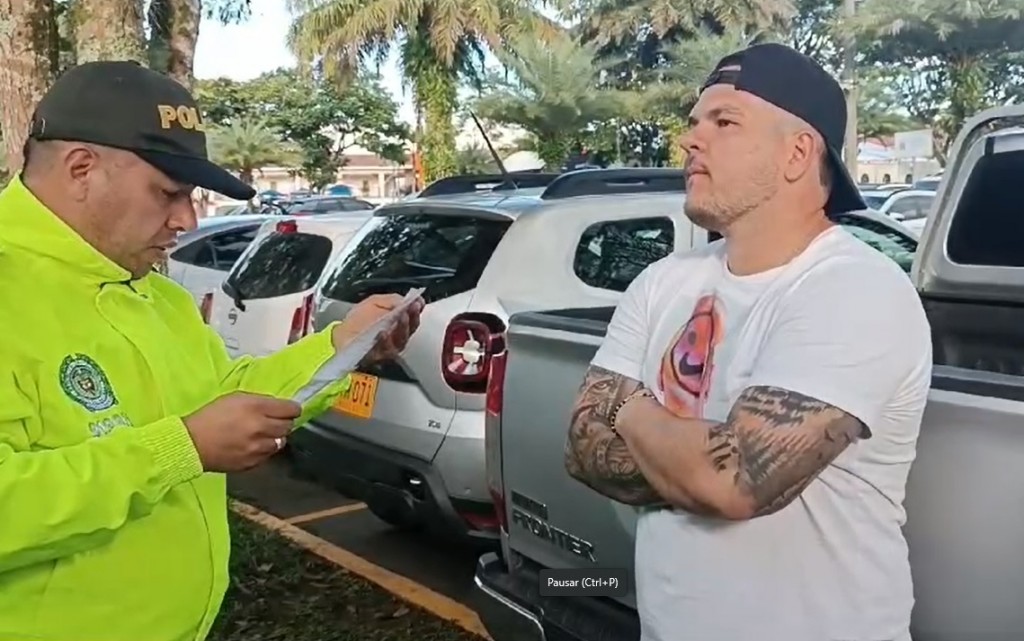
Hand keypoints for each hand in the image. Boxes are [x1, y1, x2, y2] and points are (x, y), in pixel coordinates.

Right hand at [183, 392, 301, 471]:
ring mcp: (258, 448)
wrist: (192, 444)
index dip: (291, 409)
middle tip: (274, 421)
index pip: (291, 409)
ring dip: (275, 437)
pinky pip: (268, 455)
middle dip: (284, 422)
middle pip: (288, 426)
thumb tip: (276, 407)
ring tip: (262, 434)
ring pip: (281, 442)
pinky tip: (253, 446)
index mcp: (257, 408)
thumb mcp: (235, 398)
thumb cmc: (211, 416)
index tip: (289, 410)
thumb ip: (259, 401)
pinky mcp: (253, 462)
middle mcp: (261, 428)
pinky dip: (265, 449)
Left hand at [332, 294, 424, 363]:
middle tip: (412, 308)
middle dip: (413, 316)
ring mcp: (390, 347)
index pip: (412, 316)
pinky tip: (383, 332)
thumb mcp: (375, 302)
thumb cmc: (357, 320)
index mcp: (397, 321)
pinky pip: (386, 349)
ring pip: (402, 339)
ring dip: (403, 326)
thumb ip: (391, 300)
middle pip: (411, 328)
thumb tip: (408, 299)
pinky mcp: (381, 356)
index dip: (417, 309)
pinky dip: (385, 340)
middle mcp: (397, 335)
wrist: (340, 336)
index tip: (418, 302)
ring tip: (402, 316)